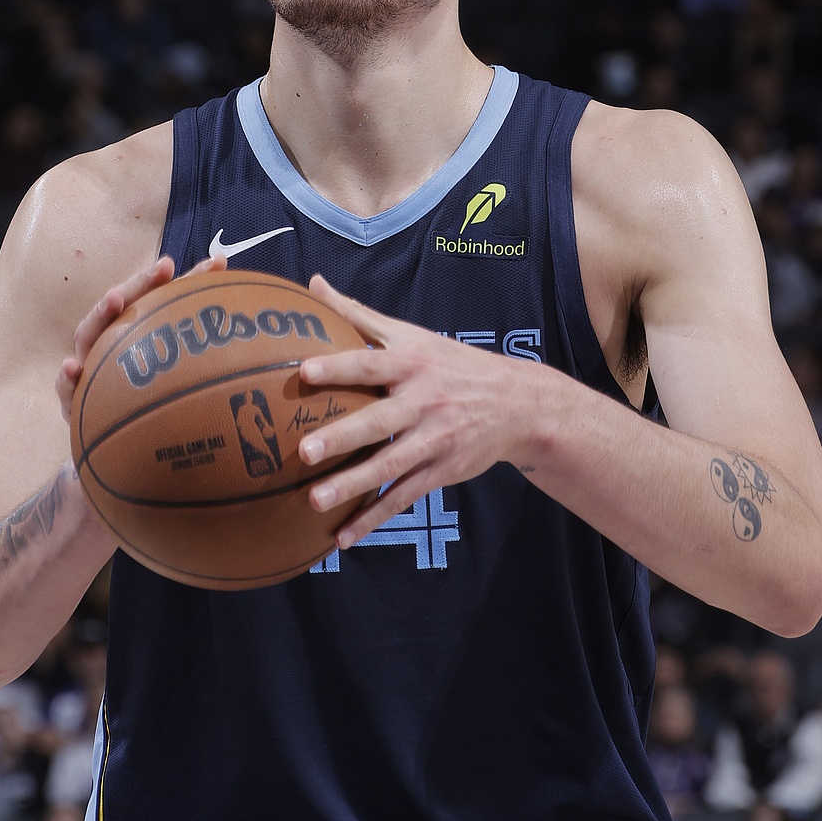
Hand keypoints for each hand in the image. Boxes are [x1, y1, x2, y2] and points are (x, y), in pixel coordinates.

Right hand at [56, 254, 226, 421]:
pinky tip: (73, 367)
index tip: (217, 263)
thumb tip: (243, 338)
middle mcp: (109, 342)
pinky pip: (65, 387)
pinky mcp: (72, 400)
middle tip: (166, 266)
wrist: (105, 444)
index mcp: (134, 332)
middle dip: (143, 283)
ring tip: (114, 299)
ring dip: (100, 314)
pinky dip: (66, 377)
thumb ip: (196, 362)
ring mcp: (88, 366)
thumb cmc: (139, 406)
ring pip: (88, 335)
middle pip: (122, 305)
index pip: (159, 300)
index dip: (191, 282)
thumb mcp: (169, 385)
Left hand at [297, 274, 533, 545]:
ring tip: (315, 501)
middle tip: (304, 450)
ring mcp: (434, 440)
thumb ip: (358, 314)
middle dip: (343, 436)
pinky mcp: (441, 471)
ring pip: (391, 466)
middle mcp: (423, 402)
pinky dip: (374, 518)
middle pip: (379, 421)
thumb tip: (313, 283)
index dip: (338, 366)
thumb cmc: (450, 363)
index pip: (370, 364)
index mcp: (411, 364)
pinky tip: (342, 537)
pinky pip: (404, 497)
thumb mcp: (411, 334)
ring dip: (354, 486)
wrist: (518, 403)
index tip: (303, 370)